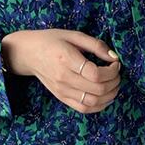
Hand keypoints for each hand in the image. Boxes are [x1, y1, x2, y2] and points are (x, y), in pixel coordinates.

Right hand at [1, 29, 121, 112]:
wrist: (28, 53)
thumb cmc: (51, 41)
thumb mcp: (74, 35)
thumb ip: (96, 45)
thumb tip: (114, 57)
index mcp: (66, 59)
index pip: (96, 74)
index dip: (112, 71)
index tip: (115, 63)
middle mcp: (63, 78)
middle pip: (98, 89)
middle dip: (114, 82)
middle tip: (117, 73)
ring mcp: (62, 91)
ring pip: (93, 102)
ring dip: (110, 95)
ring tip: (114, 85)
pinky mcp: (61, 98)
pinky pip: (84, 108)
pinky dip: (99, 106)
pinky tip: (105, 96)